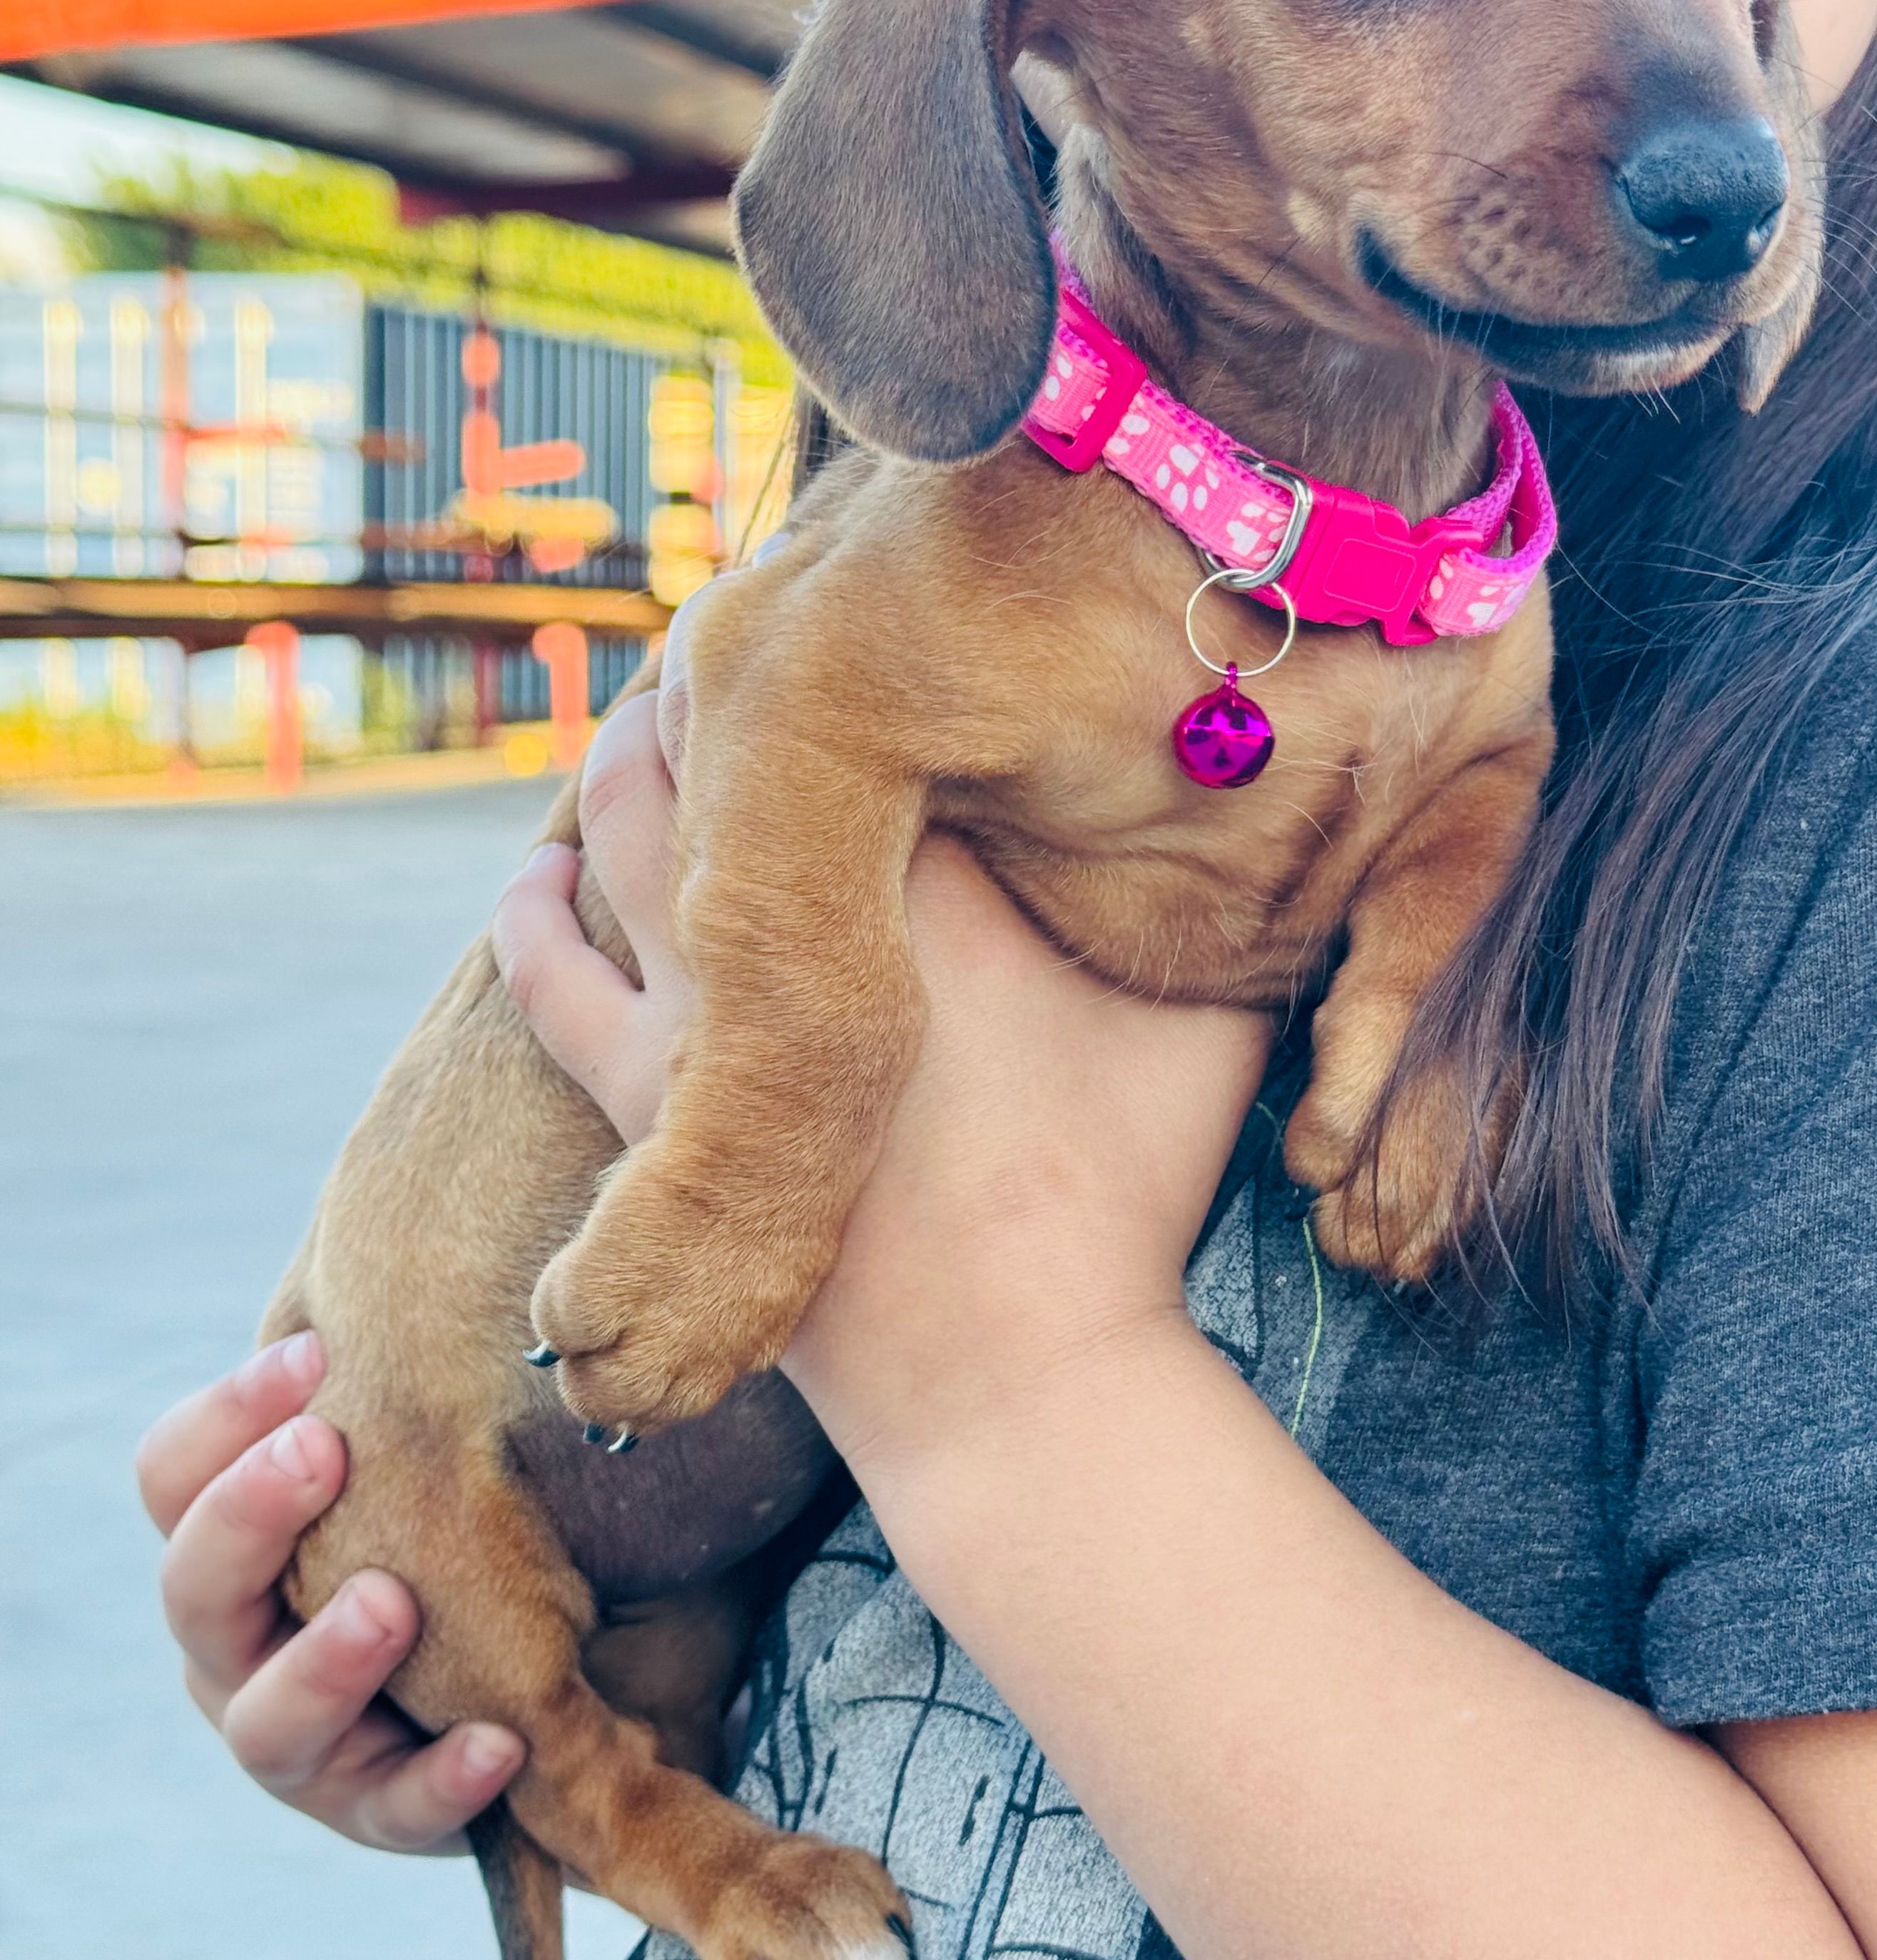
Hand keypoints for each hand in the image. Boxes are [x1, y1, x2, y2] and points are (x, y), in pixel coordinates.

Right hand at [137, 1333, 522, 1851]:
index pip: (173, 1477)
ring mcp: (299, 1744)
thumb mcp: (406, 1466)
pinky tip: (498, 1741)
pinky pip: (396, 1809)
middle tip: (323, 1450)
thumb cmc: (450, 1534)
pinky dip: (442, 1778)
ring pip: (267, 1721)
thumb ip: (385, 1398)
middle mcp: (237, 1649)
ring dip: (326, 1660)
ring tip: (392, 1604)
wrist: (546, 1672)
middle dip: (249, 1517)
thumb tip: (415, 1266)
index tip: (318, 1353)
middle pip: (194, 1590)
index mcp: (227, 1550)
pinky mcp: (378, 1813)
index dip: (227, 1415)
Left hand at [491, 658, 1269, 1478]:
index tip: (864, 591)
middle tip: (745, 629)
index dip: (859, 632)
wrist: (1016, 1368)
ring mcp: (705, 1000)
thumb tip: (1256, 793)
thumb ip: (1223, 893)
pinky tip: (539, 878)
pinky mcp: (649, 1097)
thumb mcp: (1213, 1012)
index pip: (867, 693)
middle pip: (721, 731)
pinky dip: (539, 909)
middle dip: (723, 668)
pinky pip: (549, 975)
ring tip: (647, 721)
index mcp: (931, 855)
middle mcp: (795, 899)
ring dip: (627, 757)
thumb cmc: (1123, 1188)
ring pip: (617, 825)